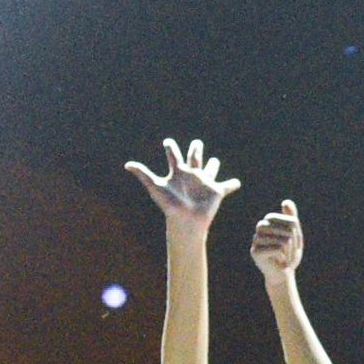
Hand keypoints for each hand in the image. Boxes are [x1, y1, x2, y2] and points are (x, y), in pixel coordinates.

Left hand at [126, 137, 240, 233]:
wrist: (185, 221)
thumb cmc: (169, 205)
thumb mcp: (155, 186)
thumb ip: (142, 174)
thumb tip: (126, 165)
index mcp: (177, 173)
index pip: (173, 157)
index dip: (170, 148)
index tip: (167, 142)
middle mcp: (191, 176)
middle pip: (194, 159)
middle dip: (196, 150)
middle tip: (197, 143)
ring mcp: (204, 183)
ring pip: (210, 170)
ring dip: (213, 166)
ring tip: (214, 161)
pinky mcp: (216, 191)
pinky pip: (226, 186)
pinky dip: (231, 184)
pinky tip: (236, 183)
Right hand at [250, 199, 306, 279]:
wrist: (281, 274)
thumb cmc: (288, 254)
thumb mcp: (294, 235)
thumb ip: (291, 218)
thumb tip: (286, 201)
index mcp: (269, 221)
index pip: (290, 221)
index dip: (296, 232)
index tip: (295, 242)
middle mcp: (260, 227)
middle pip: (287, 230)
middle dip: (294, 242)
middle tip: (291, 251)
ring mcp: (256, 239)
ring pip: (283, 240)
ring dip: (289, 251)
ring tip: (286, 256)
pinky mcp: (255, 252)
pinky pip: (276, 249)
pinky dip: (283, 256)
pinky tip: (280, 260)